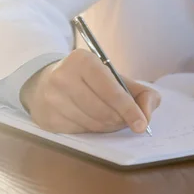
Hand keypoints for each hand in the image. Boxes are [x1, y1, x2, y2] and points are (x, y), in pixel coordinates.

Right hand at [20, 49, 160, 133]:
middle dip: (119, 119)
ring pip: (92, 124)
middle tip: (124, 119)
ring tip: (109, 118)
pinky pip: (80, 132)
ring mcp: (51, 99)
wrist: (47, 81)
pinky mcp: (47, 118)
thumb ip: (142, 94)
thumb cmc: (90, 81)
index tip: (141, 125)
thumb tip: (146, 116)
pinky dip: (92, 130)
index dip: (129, 110)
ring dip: (107, 127)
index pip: (111, 91)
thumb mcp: (117, 78)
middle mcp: (63, 77)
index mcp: (83, 61)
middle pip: (103, 111)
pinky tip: (91, 120)